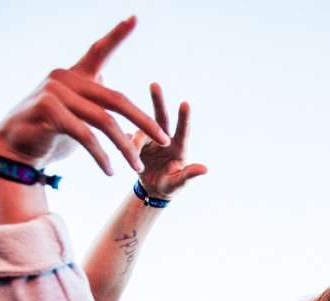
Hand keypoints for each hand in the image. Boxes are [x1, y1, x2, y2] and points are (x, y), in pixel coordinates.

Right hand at [0, 17, 168, 175]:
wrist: (15, 150)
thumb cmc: (50, 133)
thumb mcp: (77, 114)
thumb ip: (95, 101)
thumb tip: (109, 84)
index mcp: (75, 75)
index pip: (99, 51)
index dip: (118, 34)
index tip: (136, 17)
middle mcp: (65, 78)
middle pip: (116, 99)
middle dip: (144, 122)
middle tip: (164, 140)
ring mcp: (55, 92)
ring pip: (104, 121)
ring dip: (124, 148)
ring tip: (137, 167)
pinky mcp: (48, 112)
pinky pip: (85, 136)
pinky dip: (101, 156)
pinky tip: (109, 170)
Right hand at [133, 83, 207, 198]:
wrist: (153, 188)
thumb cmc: (171, 184)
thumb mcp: (179, 182)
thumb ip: (189, 175)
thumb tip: (205, 169)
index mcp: (178, 145)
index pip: (182, 129)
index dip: (184, 117)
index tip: (185, 103)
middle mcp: (163, 137)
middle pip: (161, 117)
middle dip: (158, 101)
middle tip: (154, 84)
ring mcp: (149, 138)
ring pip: (141, 130)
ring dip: (137, 139)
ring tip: (134, 150)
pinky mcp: (136, 142)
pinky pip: (129, 139)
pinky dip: (127, 142)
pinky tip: (124, 145)